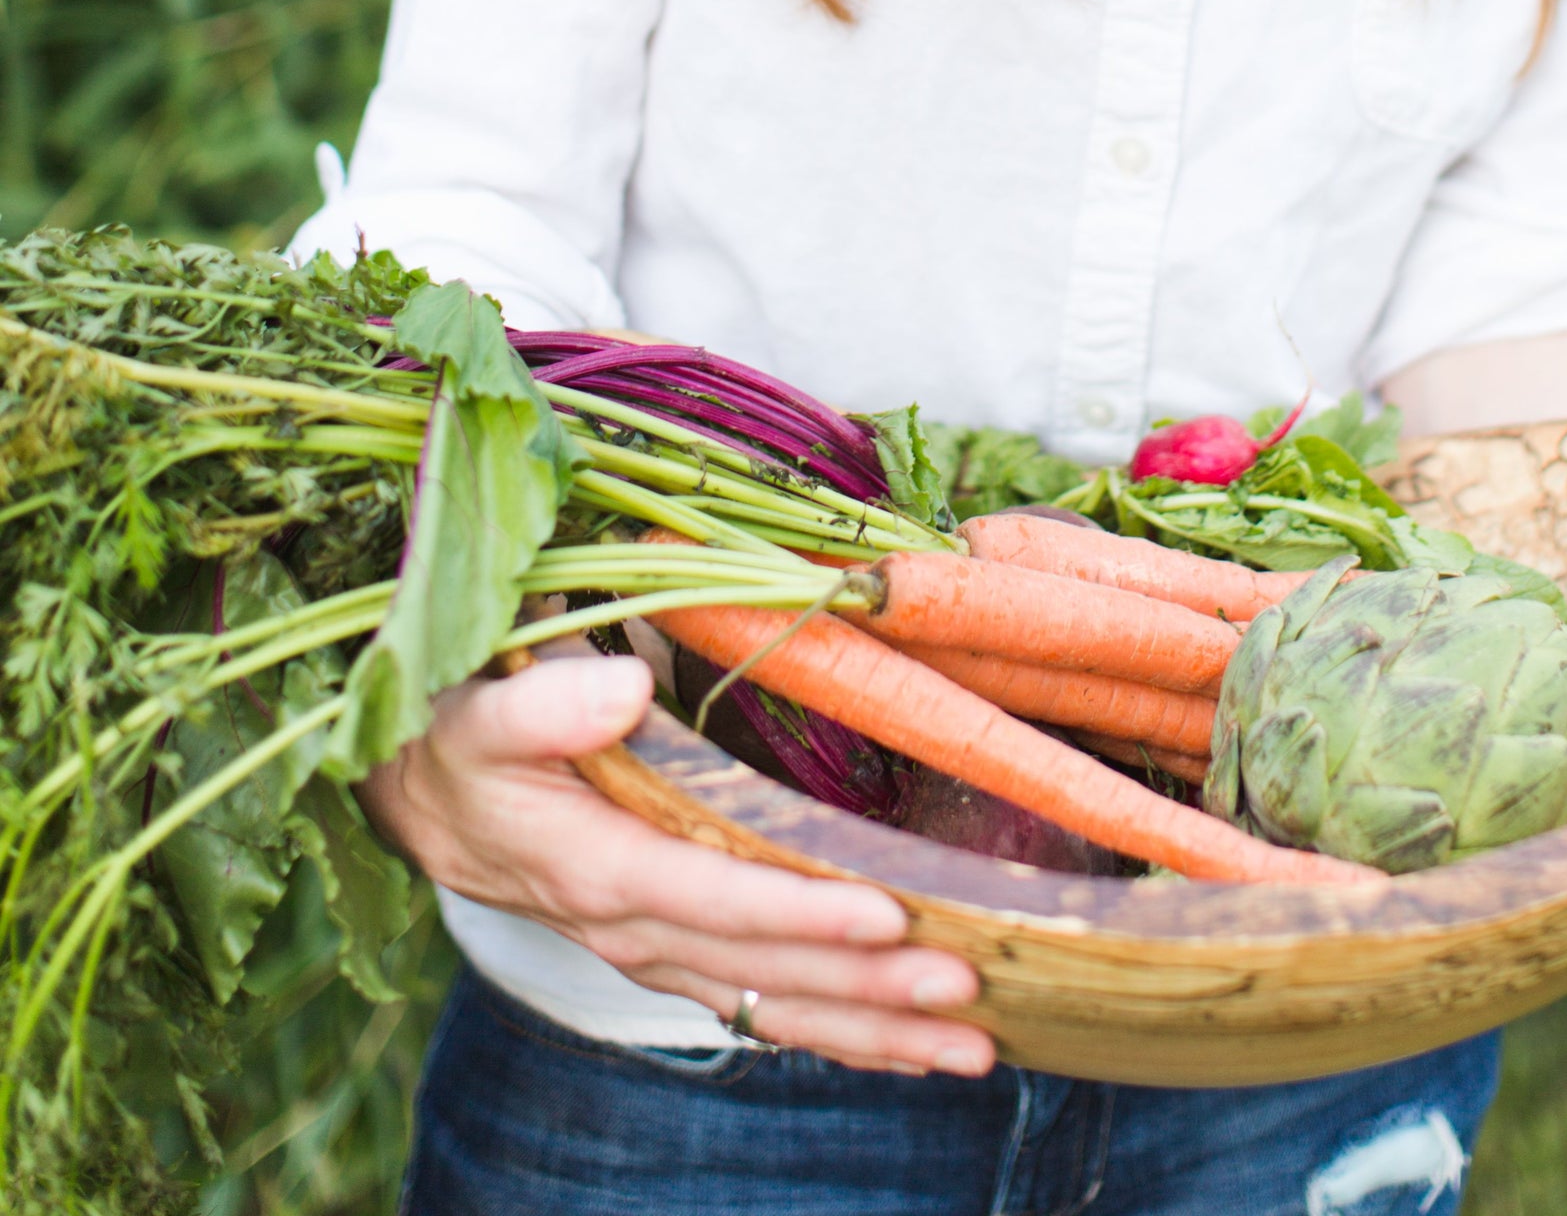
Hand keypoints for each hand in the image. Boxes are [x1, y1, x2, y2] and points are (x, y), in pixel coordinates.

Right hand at [363, 655, 993, 1075]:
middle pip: (764, 968)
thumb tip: (626, 686)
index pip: (712, 897)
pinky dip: (839, 1033)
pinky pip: (762, 1008)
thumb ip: (544, 702)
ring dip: (875, 1029)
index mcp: (595, 864)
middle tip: (965, 989)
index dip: (797, 913)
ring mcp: (658, 949)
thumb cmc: (458, 735)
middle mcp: (635, 923)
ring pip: (775, 1005)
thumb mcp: (478, 708)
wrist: (423, 794)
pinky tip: (911, 1049)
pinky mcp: (674, 952)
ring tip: (974, 1046)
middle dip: (867, 986)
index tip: (887, 917)